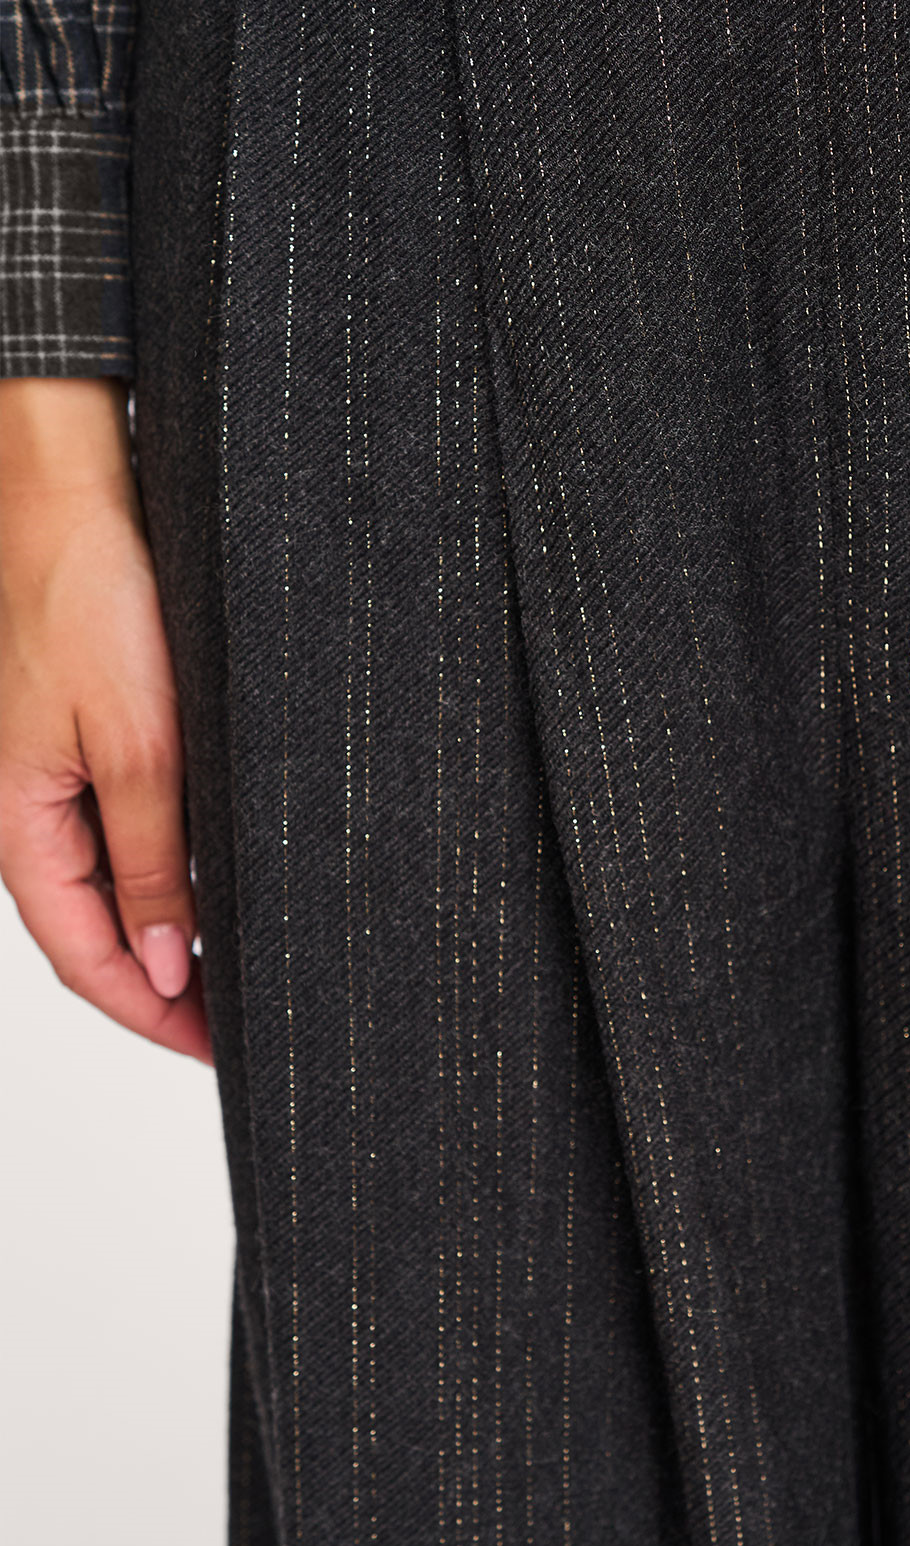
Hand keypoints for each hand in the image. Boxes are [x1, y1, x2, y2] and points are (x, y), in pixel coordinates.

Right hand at [0, 378, 208, 1060]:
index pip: (86, 960)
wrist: (77, 493)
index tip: (222, 1052)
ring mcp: (60, 775)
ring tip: (250, 966)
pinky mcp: (94, 736)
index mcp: (23, 825)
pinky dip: (175, 868)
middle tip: (248, 1025)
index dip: (153, 1016)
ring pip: (116, 883)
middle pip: (99, 934)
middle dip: (169, 990)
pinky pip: (129, 828)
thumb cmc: (89, 597)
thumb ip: (155, 862)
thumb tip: (167, 968)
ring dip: (175, 931)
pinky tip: (227, 877)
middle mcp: (33, 810)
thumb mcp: (141, 746)